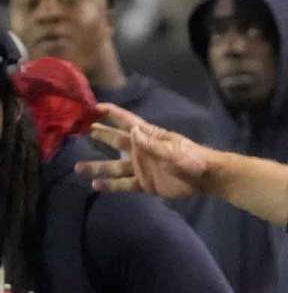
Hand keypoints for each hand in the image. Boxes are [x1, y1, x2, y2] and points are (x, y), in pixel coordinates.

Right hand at [76, 103, 211, 197]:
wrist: (205, 178)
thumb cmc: (191, 159)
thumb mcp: (172, 151)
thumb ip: (151, 144)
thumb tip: (131, 130)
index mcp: (148, 136)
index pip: (126, 121)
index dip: (111, 113)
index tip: (92, 106)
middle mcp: (140, 150)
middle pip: (115, 141)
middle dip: (99, 136)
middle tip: (77, 131)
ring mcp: (141, 167)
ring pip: (114, 166)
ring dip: (97, 166)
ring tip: (77, 167)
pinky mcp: (145, 183)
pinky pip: (124, 184)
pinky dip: (110, 185)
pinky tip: (95, 185)